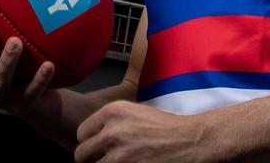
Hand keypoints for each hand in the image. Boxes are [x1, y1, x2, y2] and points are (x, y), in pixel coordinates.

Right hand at [0, 13, 56, 116]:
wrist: (47, 104)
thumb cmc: (26, 68)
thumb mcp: (14, 48)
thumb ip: (7, 28)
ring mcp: (5, 98)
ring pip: (0, 82)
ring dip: (7, 62)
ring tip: (16, 42)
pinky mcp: (26, 106)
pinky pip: (33, 92)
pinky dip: (40, 79)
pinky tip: (49, 64)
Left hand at [75, 101, 202, 162]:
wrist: (188, 140)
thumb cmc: (165, 126)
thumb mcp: (136, 111)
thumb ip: (112, 120)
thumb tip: (93, 135)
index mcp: (113, 111)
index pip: (82, 133)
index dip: (91, 140)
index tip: (101, 144)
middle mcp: (112, 131)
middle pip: (81, 153)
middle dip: (93, 157)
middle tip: (109, 156)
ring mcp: (118, 155)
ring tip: (122, 160)